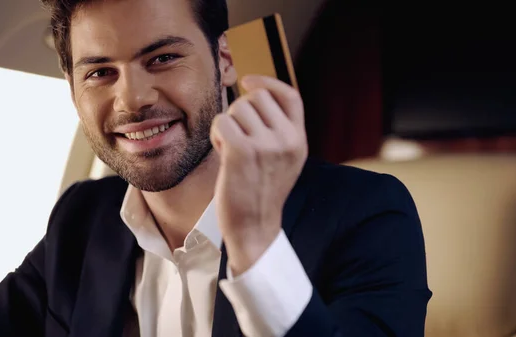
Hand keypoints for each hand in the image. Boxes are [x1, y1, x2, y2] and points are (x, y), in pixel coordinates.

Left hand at [210, 75, 307, 274]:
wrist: (254, 227)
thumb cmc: (262, 192)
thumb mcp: (284, 159)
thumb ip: (279, 130)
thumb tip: (255, 93)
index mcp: (299, 140)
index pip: (290, 95)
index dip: (268, 82)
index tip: (248, 80)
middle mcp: (287, 139)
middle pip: (256, 98)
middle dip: (240, 112)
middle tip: (238, 137)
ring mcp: (266, 144)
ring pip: (237, 108)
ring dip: (227, 125)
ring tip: (230, 149)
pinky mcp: (242, 151)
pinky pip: (221, 122)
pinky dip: (216, 134)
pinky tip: (222, 152)